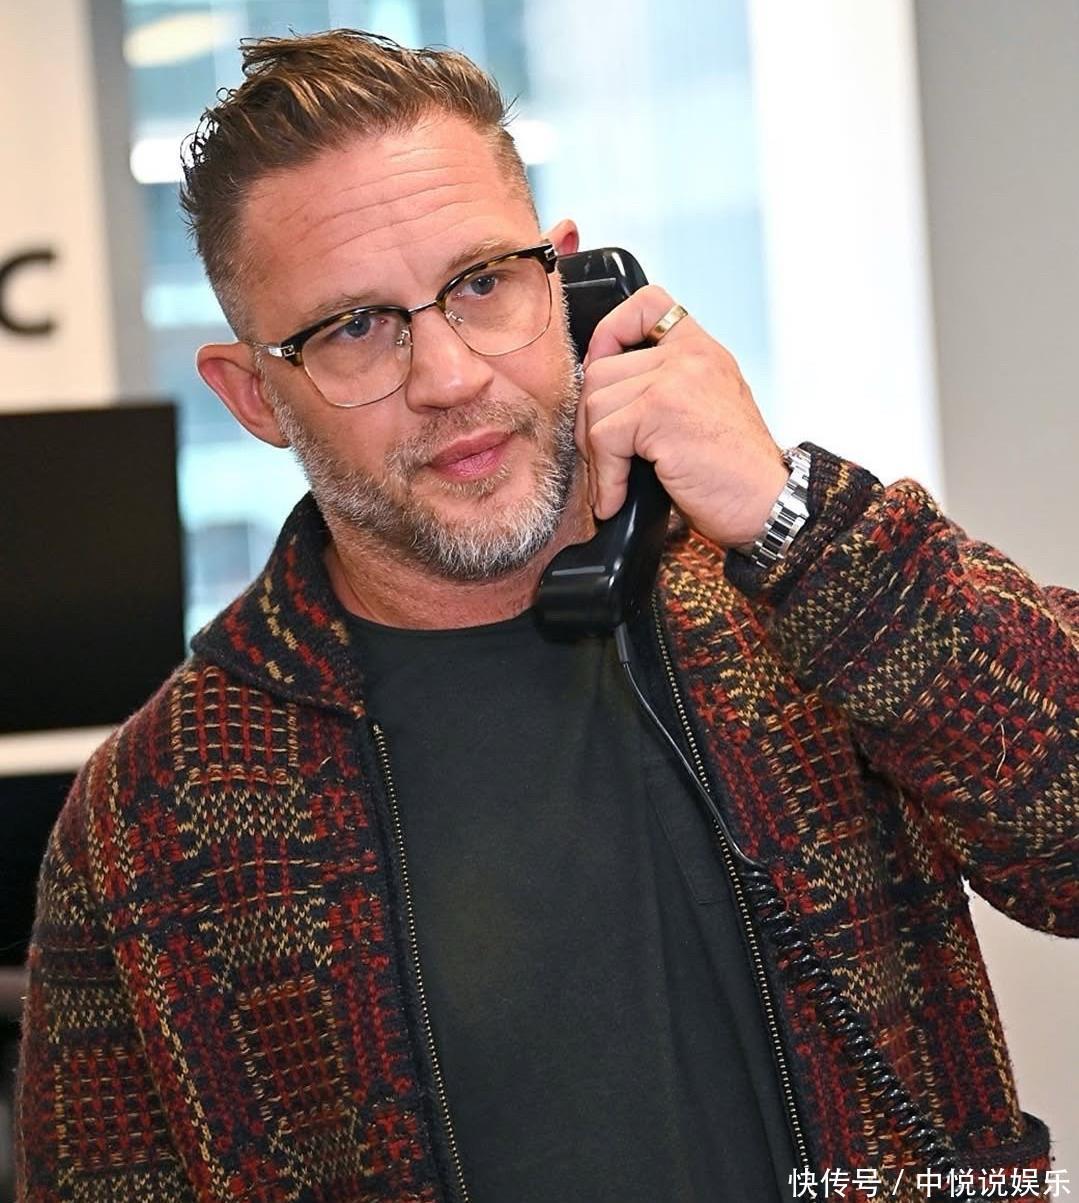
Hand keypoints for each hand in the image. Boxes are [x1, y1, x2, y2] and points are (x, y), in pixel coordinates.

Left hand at [576, 284, 788, 549]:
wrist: (767, 505)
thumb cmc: (734, 473)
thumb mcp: (706, 411)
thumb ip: (665, 387)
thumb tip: (601, 395)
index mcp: (702, 351)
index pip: (648, 304)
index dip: (611, 331)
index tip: (602, 369)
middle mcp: (690, 356)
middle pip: (602, 369)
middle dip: (591, 420)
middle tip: (604, 458)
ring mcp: (675, 379)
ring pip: (596, 404)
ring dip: (595, 453)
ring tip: (613, 483)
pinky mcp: (659, 411)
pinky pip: (603, 438)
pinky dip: (603, 477)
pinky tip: (616, 499)